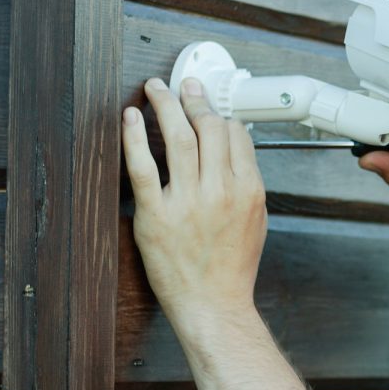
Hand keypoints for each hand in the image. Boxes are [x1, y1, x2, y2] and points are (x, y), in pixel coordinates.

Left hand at [121, 77, 267, 319]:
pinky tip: (132, 117)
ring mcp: (188, 202)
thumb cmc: (232, 268)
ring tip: (156, 88)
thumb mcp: (256, 221)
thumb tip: (237, 149)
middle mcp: (221, 191)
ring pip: (177, 138)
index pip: (236, 135)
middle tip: (184, 84)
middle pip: (209, 128)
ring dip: (166, 105)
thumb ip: (248, 183)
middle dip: (195, 99)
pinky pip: (143, 167)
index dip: (220, 113)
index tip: (208, 103)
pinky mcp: (156, 215)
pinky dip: (135, 137)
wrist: (213, 305)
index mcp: (248, 191)